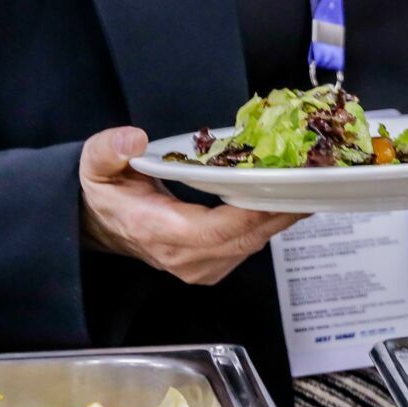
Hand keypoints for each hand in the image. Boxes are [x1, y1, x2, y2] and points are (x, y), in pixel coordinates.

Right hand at [79, 128, 302, 283]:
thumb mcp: (94, 165)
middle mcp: (184, 258)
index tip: (283, 187)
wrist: (104, 223)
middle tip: (313, 178)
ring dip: (281, 216)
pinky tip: (286, 198)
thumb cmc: (107, 193)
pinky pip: (250, 245)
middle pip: (246, 238)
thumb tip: (133, 140)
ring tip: (308, 183)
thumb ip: (107, 150)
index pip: (216, 230)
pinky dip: (270, 222)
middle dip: (282, 209)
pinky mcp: (214, 265)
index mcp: (158, 232)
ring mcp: (202, 266)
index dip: (254, 212)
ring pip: (253, 244)